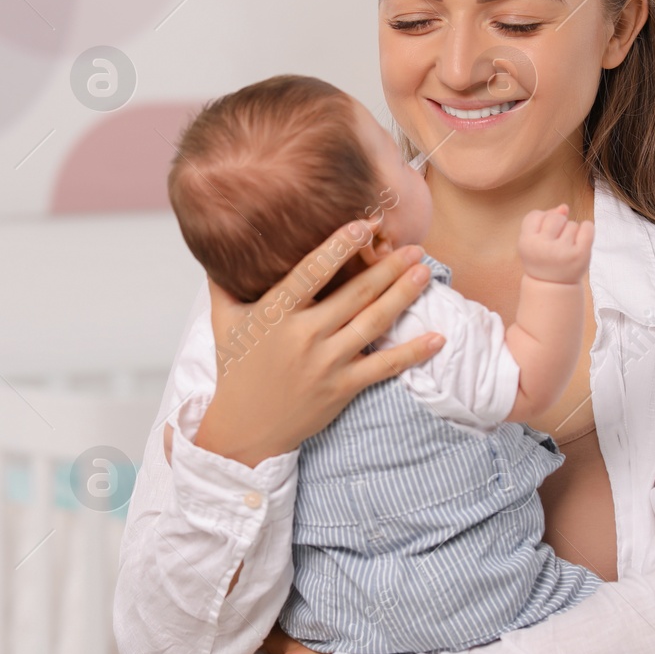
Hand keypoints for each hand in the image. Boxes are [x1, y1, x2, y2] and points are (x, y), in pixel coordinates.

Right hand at [196, 219, 444, 465]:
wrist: (245, 428)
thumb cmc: (236, 370)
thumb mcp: (223, 322)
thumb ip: (223, 282)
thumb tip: (218, 246)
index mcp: (275, 314)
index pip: (310, 272)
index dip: (339, 246)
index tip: (364, 225)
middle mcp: (303, 335)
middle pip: (354, 294)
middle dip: (388, 267)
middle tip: (414, 247)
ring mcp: (325, 363)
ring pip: (373, 322)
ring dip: (403, 295)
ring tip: (424, 273)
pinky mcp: (342, 388)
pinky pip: (384, 367)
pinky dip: (412, 352)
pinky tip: (436, 337)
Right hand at [518, 205, 593, 285]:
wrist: (553, 286)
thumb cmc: (542, 258)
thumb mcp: (533, 240)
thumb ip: (545, 219)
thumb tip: (564, 207)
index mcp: (526, 242)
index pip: (535, 215)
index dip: (541, 223)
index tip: (541, 237)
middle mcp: (542, 247)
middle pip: (555, 218)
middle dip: (558, 226)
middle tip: (555, 244)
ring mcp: (563, 252)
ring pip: (572, 224)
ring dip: (571, 233)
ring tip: (565, 249)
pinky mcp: (580, 255)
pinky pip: (588, 227)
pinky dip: (587, 230)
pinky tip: (581, 241)